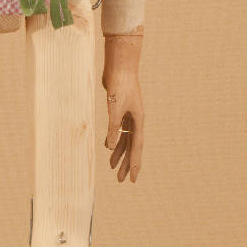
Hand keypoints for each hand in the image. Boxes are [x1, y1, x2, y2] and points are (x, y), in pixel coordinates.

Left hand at [102, 34, 143, 183]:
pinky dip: (114, 139)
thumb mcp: (114, 107)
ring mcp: (129, 115)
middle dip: (127, 164)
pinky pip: (119, 130)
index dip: (134, 164)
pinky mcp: (120, 109)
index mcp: (138, 121)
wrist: (120, 65)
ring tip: (112, 167)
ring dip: (119, 153)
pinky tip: (108, 147)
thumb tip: (109, 146)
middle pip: (132, 147)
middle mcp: (136, 120)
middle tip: (122, 180)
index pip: (137, 148)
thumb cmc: (120, 84)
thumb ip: (113, 127)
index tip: (133, 180)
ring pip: (125, 139)